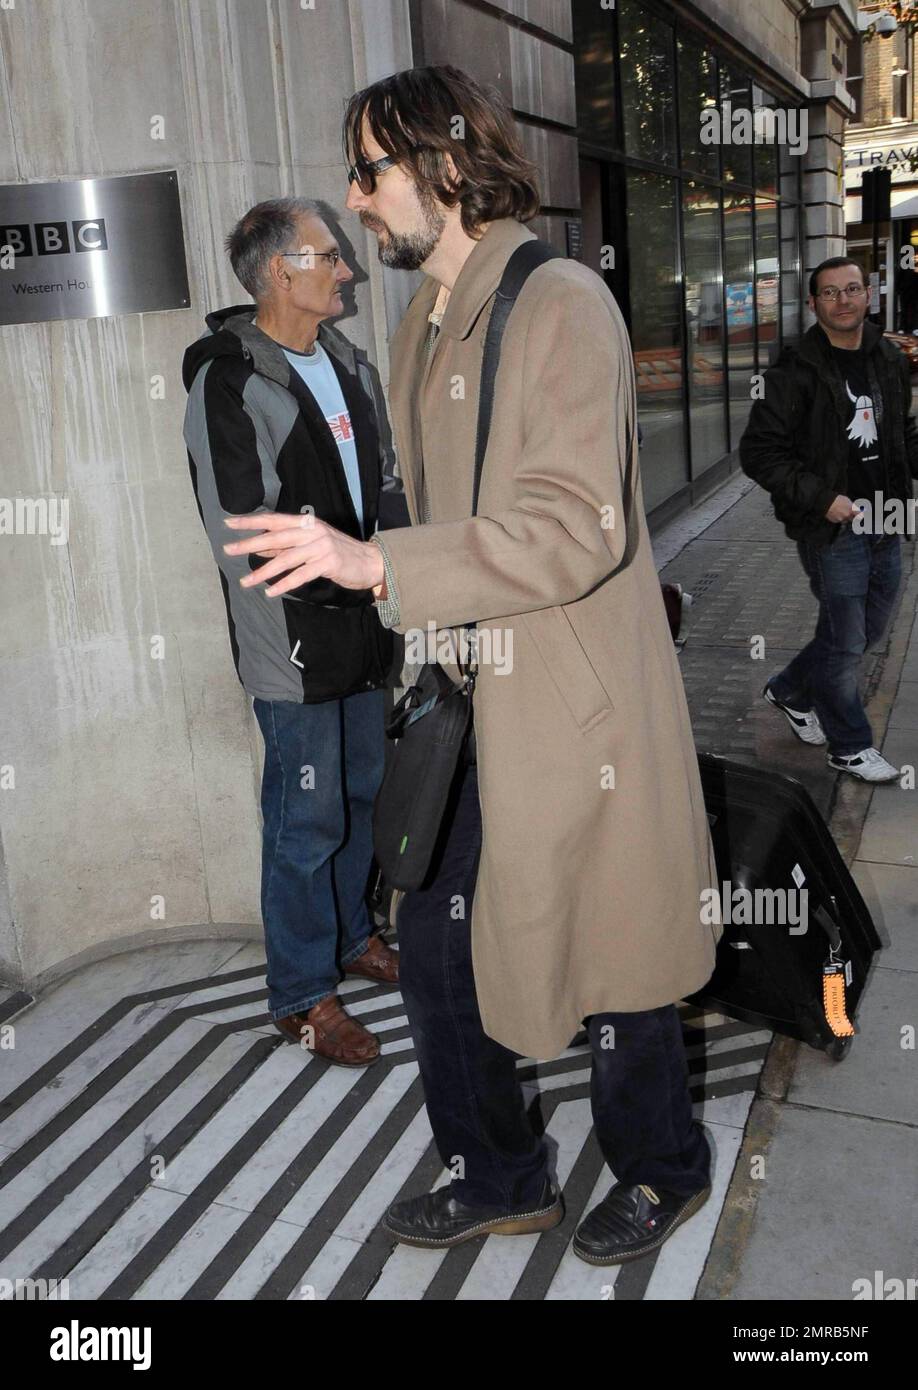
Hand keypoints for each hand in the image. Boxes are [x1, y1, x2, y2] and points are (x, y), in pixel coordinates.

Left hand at [223, 512, 384, 596]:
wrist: (370, 562)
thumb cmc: (338, 553)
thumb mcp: (310, 544)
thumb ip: (285, 545)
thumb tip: (259, 546)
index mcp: (306, 523)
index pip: (273, 520)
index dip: (251, 521)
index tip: (229, 523)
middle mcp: (312, 531)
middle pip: (275, 537)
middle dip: (249, 544)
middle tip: (228, 550)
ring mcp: (320, 547)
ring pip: (285, 559)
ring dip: (263, 572)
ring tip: (245, 582)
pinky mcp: (328, 563)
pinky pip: (300, 576)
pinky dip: (284, 584)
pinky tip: (270, 592)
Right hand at [825, 494, 860, 523]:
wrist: (826, 502)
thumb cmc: (837, 499)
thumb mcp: (847, 500)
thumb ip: (852, 506)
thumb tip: (856, 509)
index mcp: (851, 509)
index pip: (860, 515)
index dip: (860, 516)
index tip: (861, 515)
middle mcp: (847, 515)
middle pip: (852, 519)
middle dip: (852, 517)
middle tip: (850, 514)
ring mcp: (841, 519)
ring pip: (845, 520)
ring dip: (845, 518)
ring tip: (841, 512)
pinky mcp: (835, 521)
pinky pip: (839, 521)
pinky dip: (839, 518)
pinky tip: (836, 514)